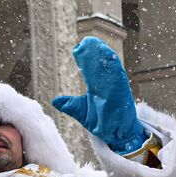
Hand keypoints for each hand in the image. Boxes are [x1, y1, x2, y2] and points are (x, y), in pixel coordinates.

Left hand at [51, 37, 146, 154]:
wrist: (114, 134)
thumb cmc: (101, 122)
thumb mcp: (81, 111)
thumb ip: (69, 104)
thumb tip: (54, 100)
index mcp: (97, 87)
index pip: (90, 69)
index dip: (84, 59)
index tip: (77, 49)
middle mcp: (106, 84)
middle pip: (99, 65)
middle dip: (92, 53)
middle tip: (85, 42)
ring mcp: (114, 87)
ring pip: (108, 67)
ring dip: (102, 55)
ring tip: (94, 44)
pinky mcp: (121, 91)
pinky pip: (117, 75)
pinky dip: (112, 65)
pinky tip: (107, 55)